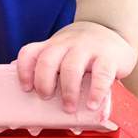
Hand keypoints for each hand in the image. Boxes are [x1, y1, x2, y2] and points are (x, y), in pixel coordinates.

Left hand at [16, 20, 136, 112]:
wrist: (113, 29)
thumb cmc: (83, 50)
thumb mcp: (63, 52)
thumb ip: (50, 69)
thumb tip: (30, 96)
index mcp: (52, 46)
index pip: (29, 53)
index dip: (24, 71)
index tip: (26, 89)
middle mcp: (67, 44)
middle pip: (47, 61)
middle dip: (43, 83)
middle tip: (46, 98)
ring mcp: (88, 48)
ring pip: (71, 67)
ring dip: (68, 91)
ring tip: (69, 108)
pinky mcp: (109, 57)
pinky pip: (101, 74)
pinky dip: (96, 92)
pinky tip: (92, 104)